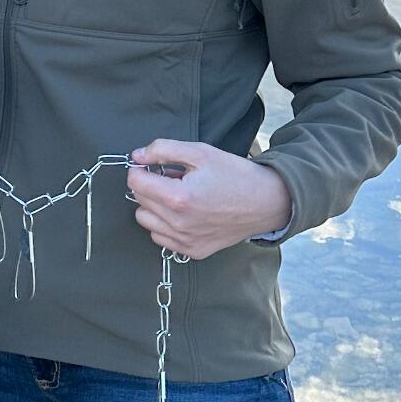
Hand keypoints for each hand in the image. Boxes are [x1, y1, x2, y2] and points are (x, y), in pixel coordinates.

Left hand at [126, 140, 291, 260]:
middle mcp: (179, 224)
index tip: (150, 165)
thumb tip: (136, 156)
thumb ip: (162, 150)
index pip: (134, 183)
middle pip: (139, 200)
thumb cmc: (235, 175)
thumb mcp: (200, 152)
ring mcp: (185, 241)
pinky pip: (161, 238)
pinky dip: (165, 225)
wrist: (266, 202)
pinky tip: (183, 213)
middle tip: (172, 177)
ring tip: (177, 196)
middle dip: (149, 185)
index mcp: (178, 197)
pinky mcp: (193, 251)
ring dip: (154, 206)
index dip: (139, 169)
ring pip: (146, 221)